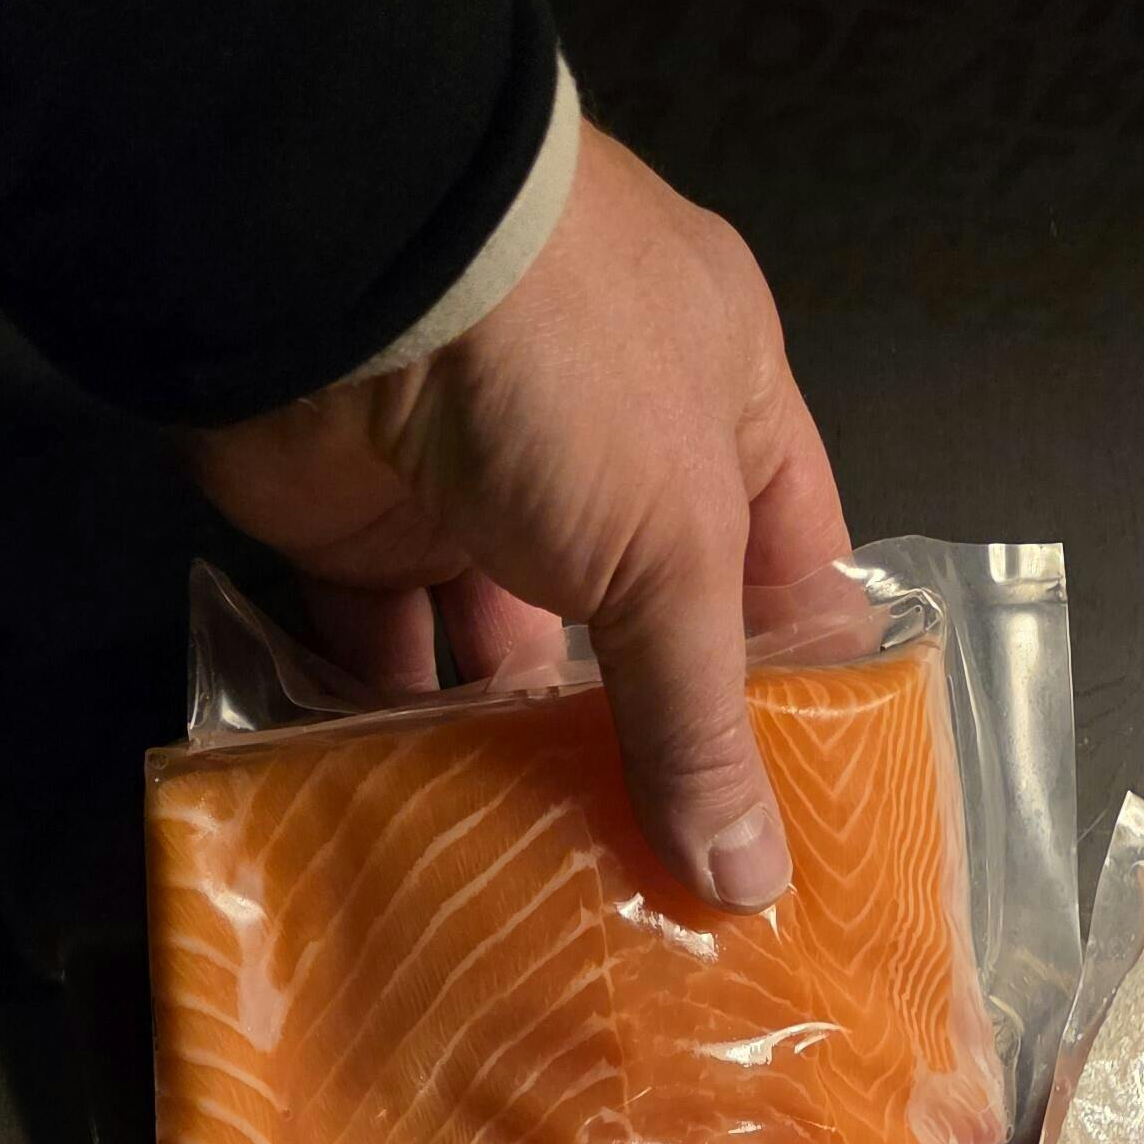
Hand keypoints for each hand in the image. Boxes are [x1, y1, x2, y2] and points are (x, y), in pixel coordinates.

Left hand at [188, 128, 850, 905]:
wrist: (342, 263)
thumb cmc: (564, 368)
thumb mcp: (675, 549)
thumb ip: (704, 721)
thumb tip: (751, 880)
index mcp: (720, 392)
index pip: (786, 553)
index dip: (797, 674)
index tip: (801, 806)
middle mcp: (603, 433)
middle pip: (644, 618)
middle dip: (653, 737)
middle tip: (675, 877)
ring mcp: (478, 478)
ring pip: (515, 646)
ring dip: (524, 754)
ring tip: (553, 877)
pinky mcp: (364, 524)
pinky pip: (394, 651)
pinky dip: (403, 734)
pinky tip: (433, 831)